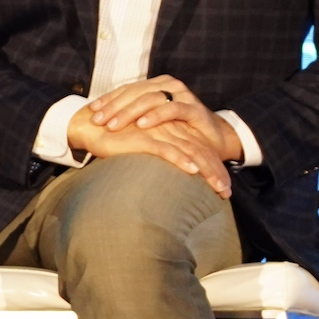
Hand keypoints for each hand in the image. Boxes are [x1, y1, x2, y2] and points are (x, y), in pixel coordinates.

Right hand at [67, 107, 232, 197]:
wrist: (92, 127)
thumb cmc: (119, 139)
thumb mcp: (146, 146)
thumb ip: (161, 153)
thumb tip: (173, 178)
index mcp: (172, 127)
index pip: (200, 147)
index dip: (214, 166)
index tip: (225, 188)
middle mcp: (168, 127)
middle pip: (200, 149)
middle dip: (216, 171)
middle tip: (227, 191)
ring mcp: (157, 130)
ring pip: (189, 149)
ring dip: (206, 170)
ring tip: (219, 187)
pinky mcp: (142, 137)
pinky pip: (165, 148)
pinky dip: (181, 160)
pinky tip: (193, 170)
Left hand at [87, 76, 242, 162]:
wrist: (213, 141)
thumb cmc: (179, 132)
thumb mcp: (153, 124)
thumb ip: (134, 119)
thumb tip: (102, 122)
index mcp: (156, 85)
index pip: (127, 89)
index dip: (108, 99)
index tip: (90, 111)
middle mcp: (168, 85)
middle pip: (135, 92)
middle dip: (114, 107)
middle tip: (97, 121)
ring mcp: (182, 95)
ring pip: (150, 98)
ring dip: (130, 112)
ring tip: (113, 124)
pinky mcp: (194, 108)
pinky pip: (172, 109)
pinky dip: (156, 116)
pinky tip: (142, 125)